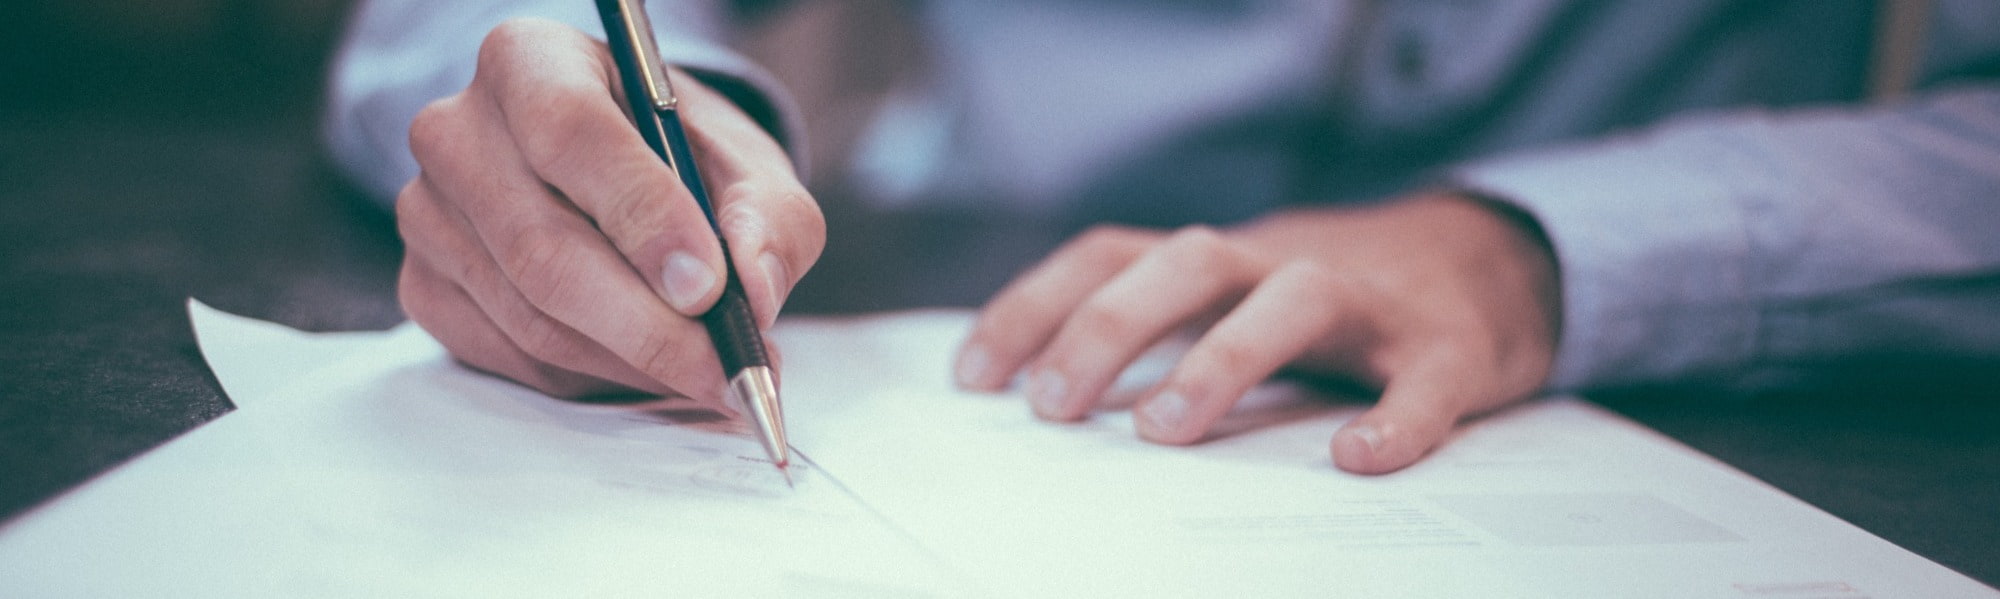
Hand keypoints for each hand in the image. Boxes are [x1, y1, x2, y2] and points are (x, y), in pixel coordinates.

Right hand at [396, 18, 822, 401]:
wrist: (624, 178)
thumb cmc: (682, 159)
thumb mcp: (747, 166)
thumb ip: (768, 218)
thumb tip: (753, 291)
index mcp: (530, 61)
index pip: (571, 133)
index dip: (643, 217)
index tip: (708, 287)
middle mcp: (458, 130)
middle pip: (543, 248)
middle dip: (649, 326)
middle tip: (726, 368)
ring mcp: (429, 214)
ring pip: (531, 317)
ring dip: (631, 362)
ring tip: (707, 372)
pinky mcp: (424, 285)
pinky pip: (511, 356)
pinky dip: (591, 377)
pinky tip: (644, 365)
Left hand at [954, 192, 1559, 473]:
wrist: (1491, 261)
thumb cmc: (1333, 301)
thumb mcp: (1235, 299)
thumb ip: (1161, 333)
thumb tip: (1046, 404)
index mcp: (1222, 260)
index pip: (1111, 255)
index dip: (1036, 306)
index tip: (974, 377)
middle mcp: (1283, 263)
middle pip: (1187, 261)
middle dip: (1110, 326)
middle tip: (1053, 407)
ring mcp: (1370, 302)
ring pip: (1294, 298)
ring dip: (1222, 357)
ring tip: (1164, 430)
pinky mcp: (1450, 347)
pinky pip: (1424, 379)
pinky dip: (1396, 418)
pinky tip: (1359, 459)